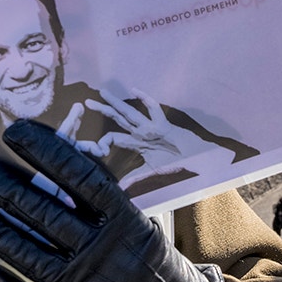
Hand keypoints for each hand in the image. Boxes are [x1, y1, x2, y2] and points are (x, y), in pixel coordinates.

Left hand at [0, 120, 231, 281]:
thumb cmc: (151, 269)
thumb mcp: (140, 229)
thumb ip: (101, 207)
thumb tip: (53, 173)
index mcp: (124, 222)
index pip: (79, 178)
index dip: (46, 152)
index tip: (15, 133)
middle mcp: (101, 252)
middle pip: (41, 211)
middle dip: (0, 185)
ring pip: (23, 251)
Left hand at [79, 89, 234, 190]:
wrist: (194, 157)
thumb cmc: (176, 161)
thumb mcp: (152, 171)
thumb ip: (135, 177)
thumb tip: (120, 190)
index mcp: (137, 142)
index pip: (114, 137)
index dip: (103, 141)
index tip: (94, 148)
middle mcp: (141, 131)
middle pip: (118, 119)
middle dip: (103, 111)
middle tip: (86, 103)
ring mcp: (151, 127)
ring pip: (130, 113)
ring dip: (116, 104)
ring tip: (103, 93)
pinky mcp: (163, 124)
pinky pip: (153, 109)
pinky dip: (145, 99)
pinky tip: (134, 90)